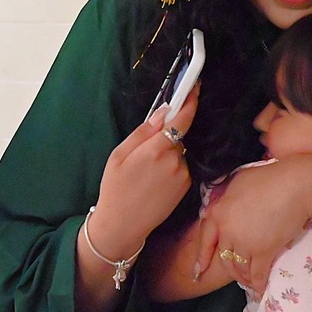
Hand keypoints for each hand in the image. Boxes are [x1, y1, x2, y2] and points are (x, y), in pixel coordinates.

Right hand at [89, 85, 197, 256]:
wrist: (123, 224)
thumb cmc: (115, 188)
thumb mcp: (119, 155)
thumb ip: (143, 131)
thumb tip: (163, 112)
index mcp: (155, 149)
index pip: (181, 119)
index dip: (190, 101)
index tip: (196, 87)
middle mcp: (174, 160)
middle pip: (177, 135)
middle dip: (165, 137)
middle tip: (144, 154)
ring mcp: (183, 174)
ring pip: (179, 151)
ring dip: (167, 154)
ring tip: (146, 173)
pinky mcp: (187, 185)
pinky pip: (181, 166)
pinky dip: (171, 167)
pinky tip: (155, 182)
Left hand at [197, 158, 311, 292]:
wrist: (295, 185)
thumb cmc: (270, 177)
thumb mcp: (238, 180)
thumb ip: (226, 196)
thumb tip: (221, 205)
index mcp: (219, 212)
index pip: (205, 240)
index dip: (202, 258)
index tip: (198, 271)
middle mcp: (227, 231)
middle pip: (224, 257)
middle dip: (230, 269)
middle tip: (236, 276)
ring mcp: (245, 243)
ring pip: (239, 268)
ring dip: (244, 277)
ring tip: (249, 281)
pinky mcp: (264, 252)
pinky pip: (257, 274)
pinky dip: (258, 284)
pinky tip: (261, 289)